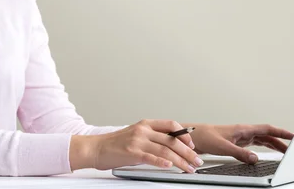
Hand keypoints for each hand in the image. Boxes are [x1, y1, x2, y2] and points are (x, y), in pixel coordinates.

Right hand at [70, 119, 203, 172]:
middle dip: (188, 152)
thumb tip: (169, 146)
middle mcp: (143, 130)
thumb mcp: (136, 136)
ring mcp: (137, 140)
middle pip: (171, 139)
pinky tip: (170, 166)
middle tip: (197, 161)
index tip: (193, 146)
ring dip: (180, 160)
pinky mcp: (132, 152)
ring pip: (165, 149)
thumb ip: (151, 138)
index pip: (171, 125)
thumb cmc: (115, 144)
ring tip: (189, 168)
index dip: (184, 135)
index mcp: (146, 124)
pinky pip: (151, 157)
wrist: (96, 148)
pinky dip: (162, 162)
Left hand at [187, 123, 293, 163]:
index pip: (266, 129)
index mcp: (242, 129)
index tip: (293, 135)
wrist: (192, 136)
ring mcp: (240, 136)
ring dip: (274, 144)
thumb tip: (255, 159)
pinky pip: (254, 144)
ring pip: (262, 139)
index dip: (281, 132)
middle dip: (281, 140)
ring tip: (285, 151)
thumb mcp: (223, 147)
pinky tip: (266, 152)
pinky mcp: (236, 142)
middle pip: (267, 134)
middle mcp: (243, 131)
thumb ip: (240, 153)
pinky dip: (263, 147)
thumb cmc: (204, 136)